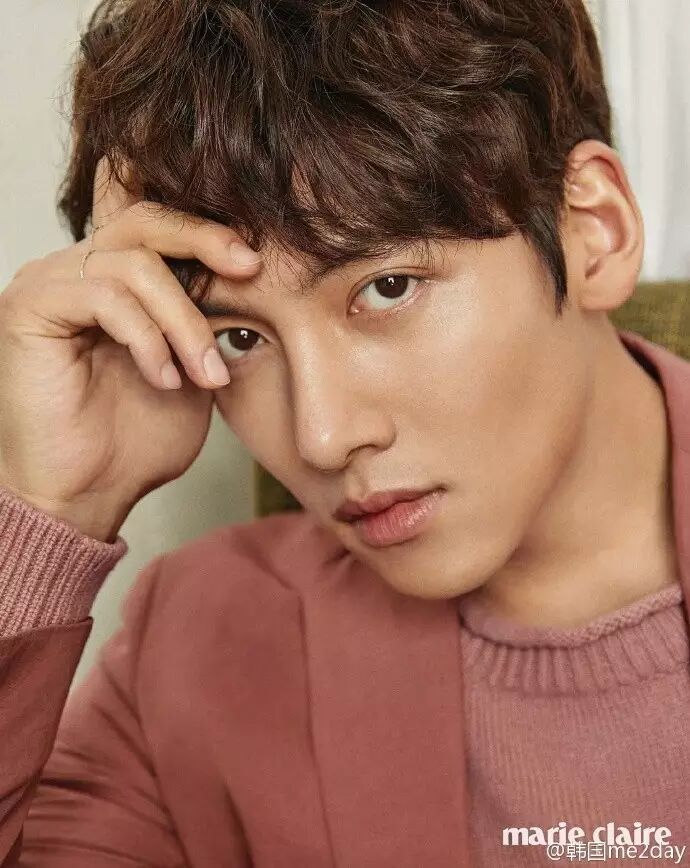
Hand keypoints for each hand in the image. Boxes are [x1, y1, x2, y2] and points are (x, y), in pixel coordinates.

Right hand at [0, 158, 261, 541]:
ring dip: (184, 323)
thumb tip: (250, 282)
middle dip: (204, 242)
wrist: (88, 494)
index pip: (160, 231)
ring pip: (134, 266)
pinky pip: (105, 297)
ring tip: (204, 375)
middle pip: (144, 222)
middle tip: (249, 270)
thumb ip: (208, 323)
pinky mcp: (30, 308)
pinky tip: (164, 380)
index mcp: (111, 281)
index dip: (211, 238)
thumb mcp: (192, 372)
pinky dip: (147, 339)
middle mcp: (75, 272)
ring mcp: (48, 284)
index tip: (260, 266)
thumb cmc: (135, 441)